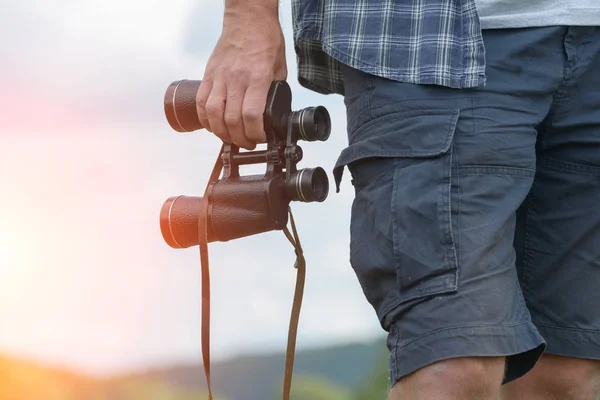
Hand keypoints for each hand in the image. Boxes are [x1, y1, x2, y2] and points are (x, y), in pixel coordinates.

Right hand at [196, 5, 286, 149]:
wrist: (248, 18)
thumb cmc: (265, 40)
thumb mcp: (280, 68)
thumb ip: (275, 91)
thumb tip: (274, 113)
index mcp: (257, 77)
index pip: (251, 115)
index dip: (255, 133)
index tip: (260, 138)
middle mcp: (236, 78)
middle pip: (231, 119)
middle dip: (240, 139)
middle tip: (247, 143)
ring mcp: (219, 77)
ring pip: (213, 114)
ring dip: (221, 132)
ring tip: (230, 138)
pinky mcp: (209, 74)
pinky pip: (202, 102)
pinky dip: (206, 119)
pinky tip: (214, 126)